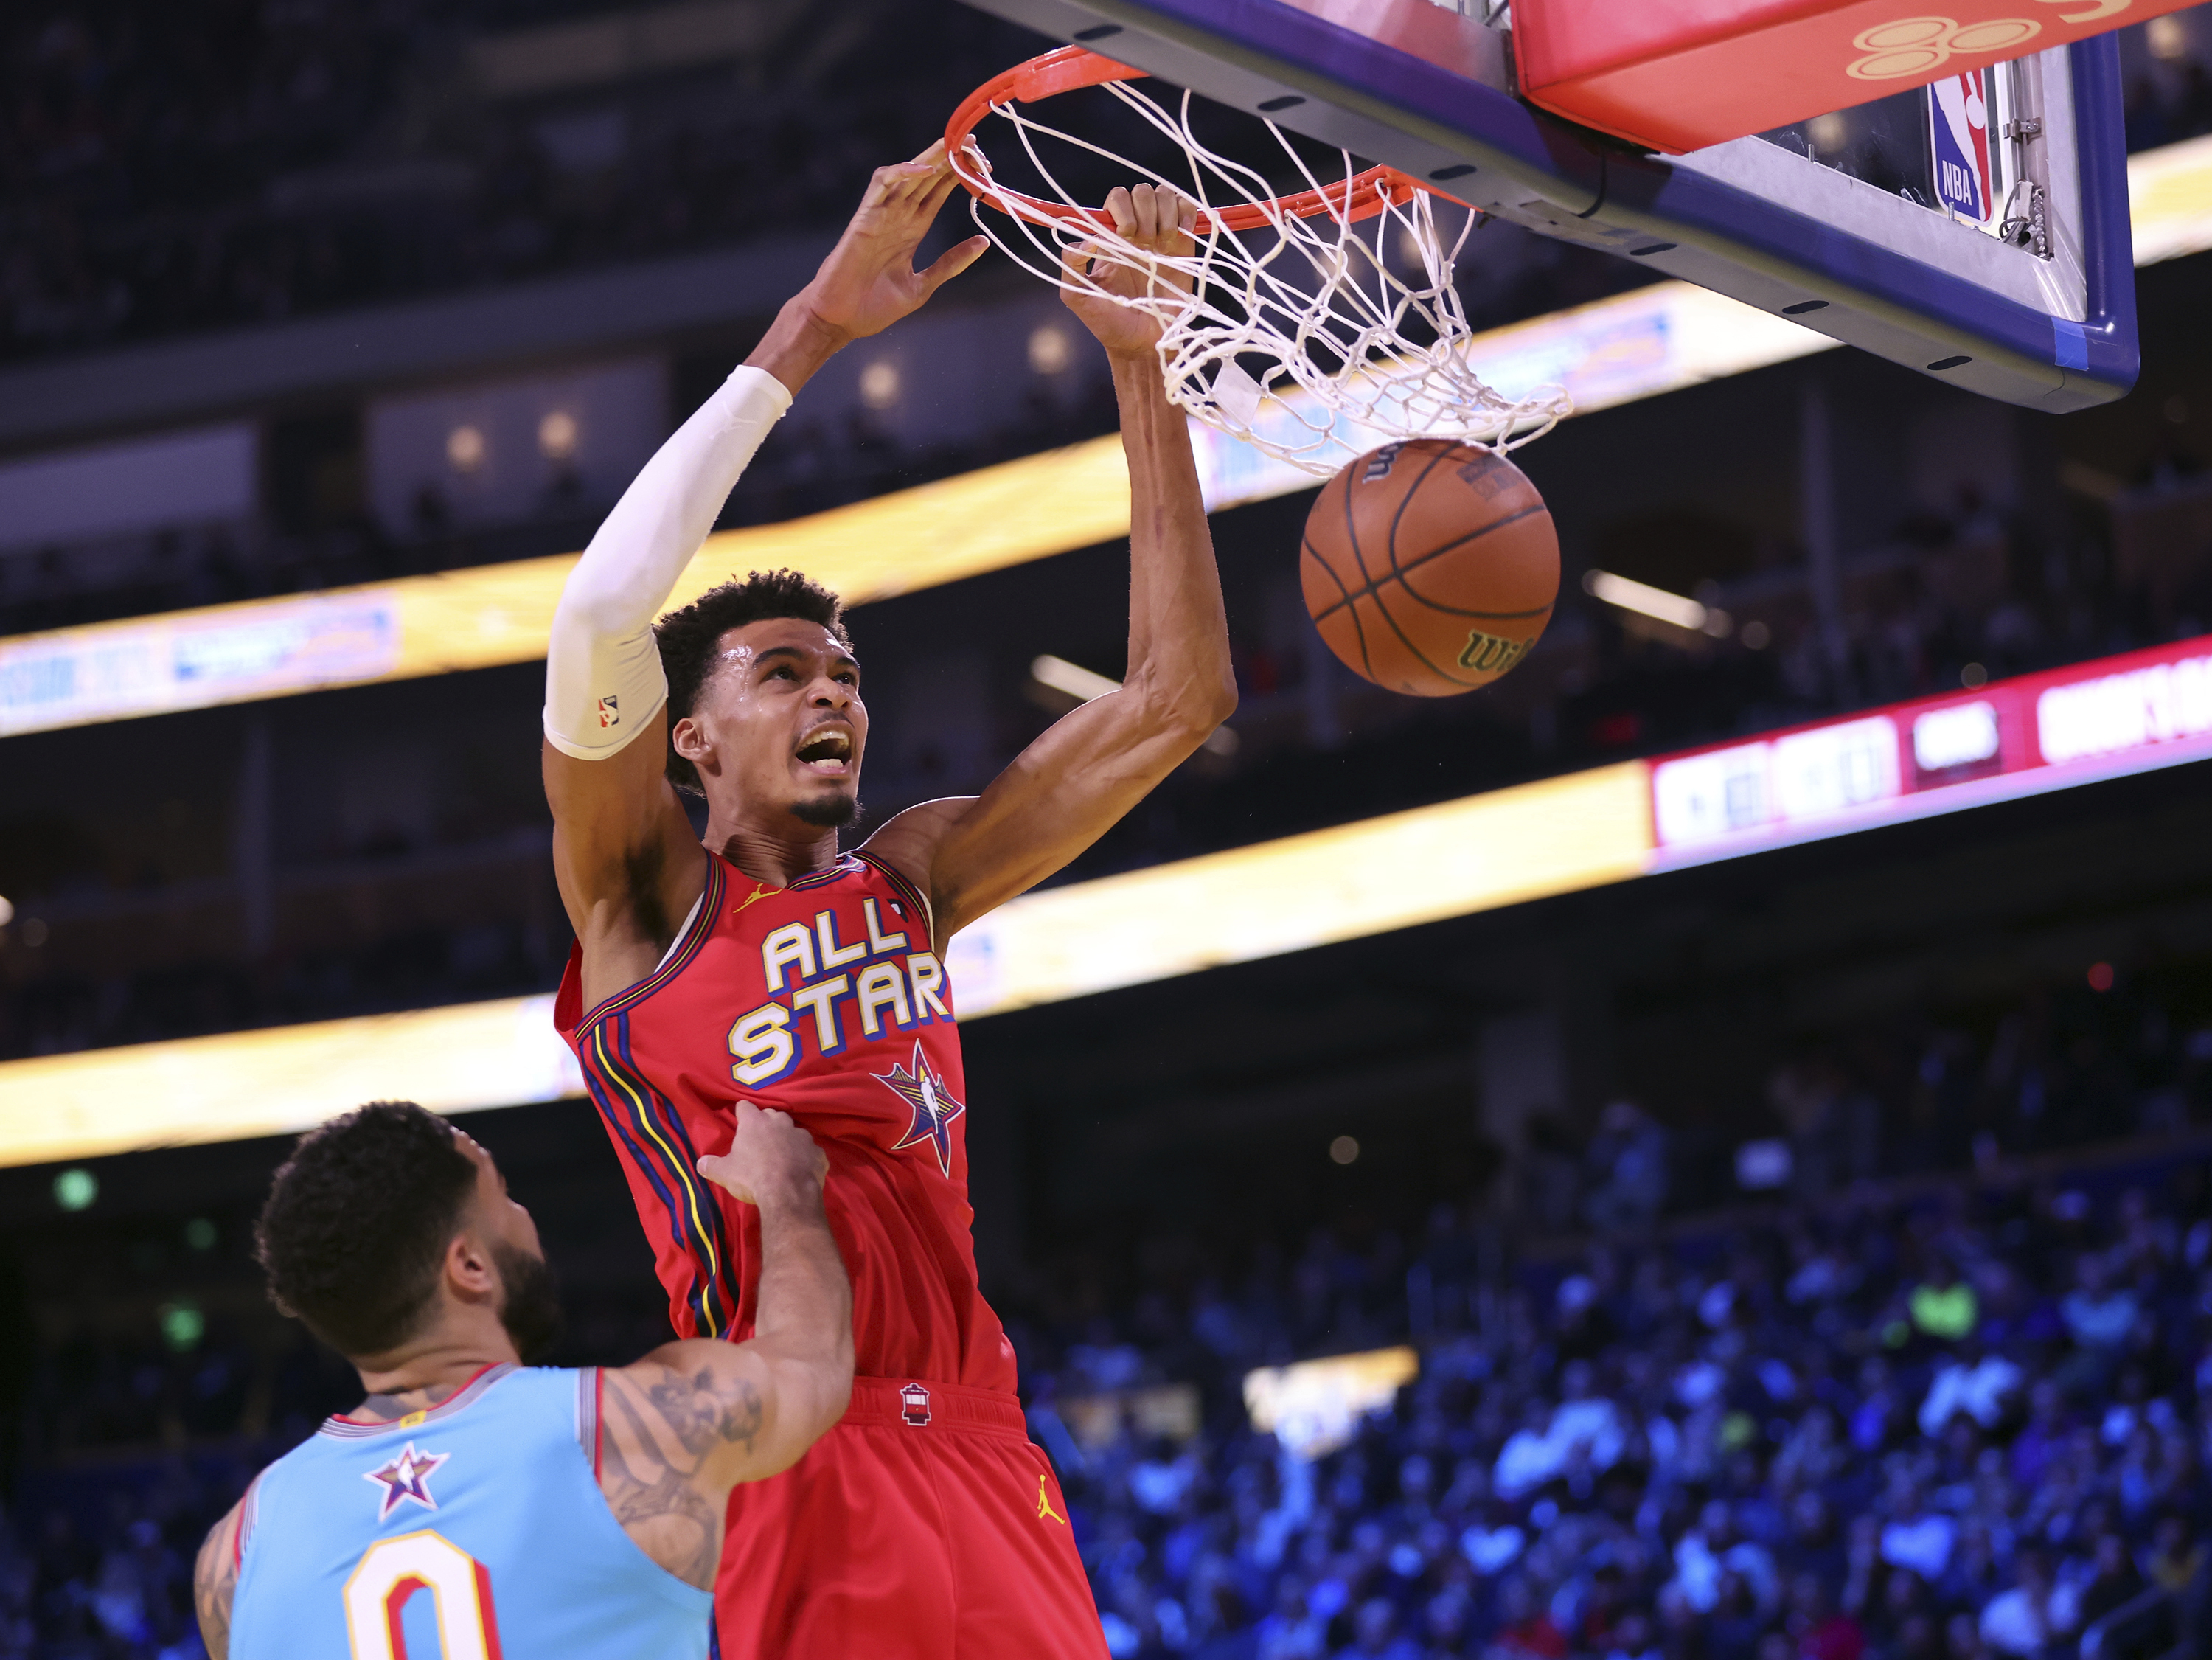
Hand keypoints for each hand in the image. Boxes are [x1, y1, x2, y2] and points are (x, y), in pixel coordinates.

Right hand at [698, 1103, 827, 1208]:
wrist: (788, 1194)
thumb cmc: (752, 1178)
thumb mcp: (724, 1173)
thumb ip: (711, 1165)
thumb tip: (700, 1163)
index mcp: (755, 1122)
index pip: (745, 1107)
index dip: (741, 1114)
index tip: (740, 1121)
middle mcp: (780, 1123)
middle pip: (772, 1116)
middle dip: (766, 1125)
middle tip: (760, 1143)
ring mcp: (803, 1136)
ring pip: (794, 1132)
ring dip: (787, 1140)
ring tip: (782, 1158)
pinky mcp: (818, 1152)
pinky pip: (810, 1151)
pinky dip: (805, 1158)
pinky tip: (800, 1170)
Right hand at [800, 140, 988, 343]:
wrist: (840, 322)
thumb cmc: (874, 308)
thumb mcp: (922, 285)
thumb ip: (950, 263)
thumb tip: (983, 242)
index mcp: (911, 230)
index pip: (938, 192)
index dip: (959, 176)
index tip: (985, 165)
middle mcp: (897, 217)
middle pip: (926, 178)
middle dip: (949, 158)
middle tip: (974, 142)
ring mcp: (880, 215)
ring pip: (906, 174)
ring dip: (929, 157)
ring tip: (953, 145)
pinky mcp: (864, 218)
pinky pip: (880, 185)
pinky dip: (901, 172)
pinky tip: (925, 170)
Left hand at [1062, 183, 1197, 361]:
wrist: (1143, 345)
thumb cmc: (1108, 323)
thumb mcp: (1076, 296)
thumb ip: (1070, 264)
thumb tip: (1085, 238)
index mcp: (1111, 239)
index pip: (1117, 199)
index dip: (1121, 208)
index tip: (1124, 234)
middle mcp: (1137, 232)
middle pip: (1143, 192)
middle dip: (1144, 210)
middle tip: (1143, 241)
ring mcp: (1162, 237)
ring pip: (1166, 196)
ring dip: (1164, 213)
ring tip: (1161, 243)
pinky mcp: (1185, 246)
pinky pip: (1188, 210)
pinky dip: (1186, 213)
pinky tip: (1178, 236)